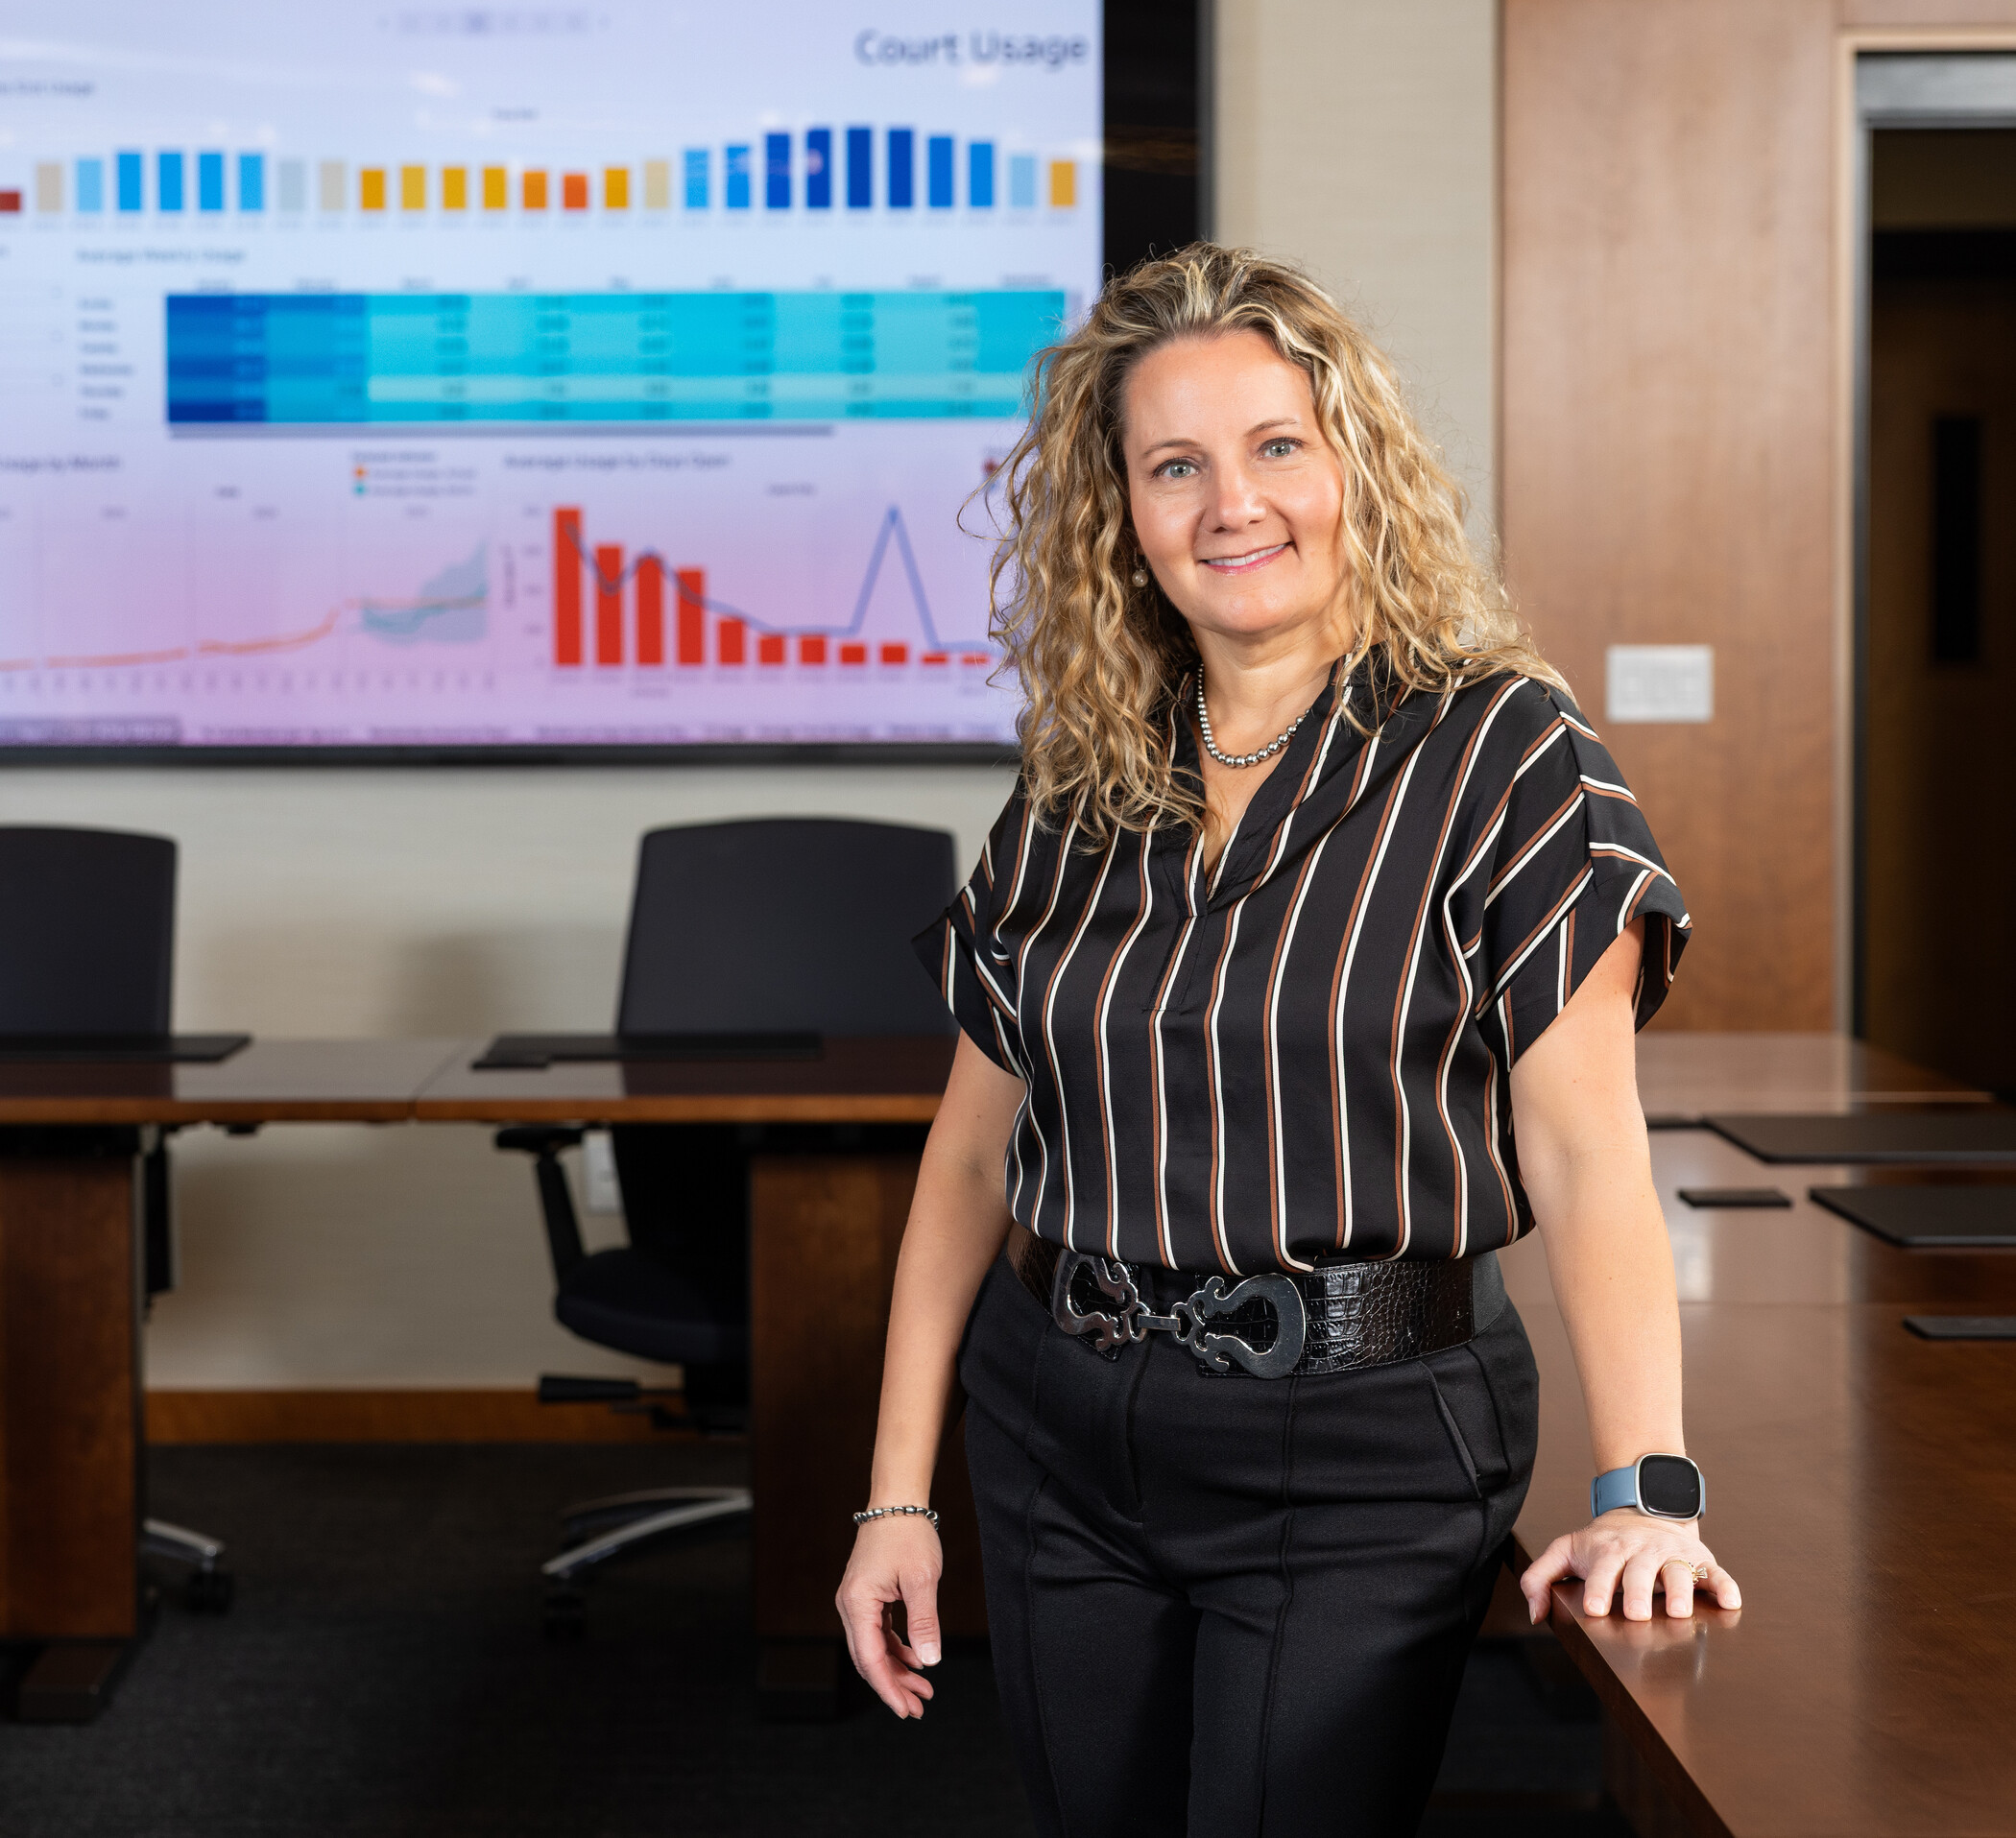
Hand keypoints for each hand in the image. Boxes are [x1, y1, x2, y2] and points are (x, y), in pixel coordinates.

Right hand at [835, 1515, 943, 1717]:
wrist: (897, 1501)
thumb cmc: (908, 1534)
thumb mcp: (922, 1580)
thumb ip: (924, 1623)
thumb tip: (929, 1662)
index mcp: (858, 1602)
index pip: (869, 1659)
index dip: (888, 1688)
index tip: (906, 1709)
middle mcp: (850, 1604)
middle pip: (868, 1658)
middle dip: (894, 1684)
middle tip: (918, 1707)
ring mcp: (857, 1600)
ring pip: (873, 1647)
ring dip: (897, 1669)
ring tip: (923, 1689)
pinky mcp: (867, 1595)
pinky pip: (878, 1631)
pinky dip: (895, 1648)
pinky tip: (915, 1659)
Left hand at [1520, 1511, 1741, 1622]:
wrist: (1642, 1512)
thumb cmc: (1602, 1543)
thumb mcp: (1566, 1550)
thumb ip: (1540, 1578)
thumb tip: (1535, 1614)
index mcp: (1609, 1551)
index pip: (1602, 1569)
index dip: (1599, 1589)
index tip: (1595, 1609)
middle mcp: (1642, 1551)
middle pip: (1640, 1571)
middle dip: (1638, 1592)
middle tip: (1638, 1615)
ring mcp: (1672, 1555)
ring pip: (1678, 1572)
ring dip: (1679, 1591)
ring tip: (1678, 1612)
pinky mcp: (1700, 1560)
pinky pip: (1715, 1573)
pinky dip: (1724, 1586)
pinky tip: (1729, 1601)